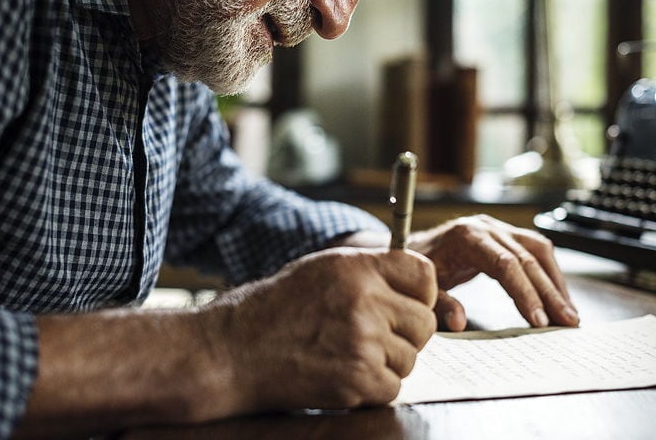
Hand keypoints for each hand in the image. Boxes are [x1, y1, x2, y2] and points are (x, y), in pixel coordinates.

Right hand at [201, 247, 436, 412]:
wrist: (231, 351)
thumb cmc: (275, 308)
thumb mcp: (322, 269)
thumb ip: (370, 272)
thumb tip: (421, 286)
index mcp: (357, 267)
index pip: (423, 274)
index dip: (419, 293)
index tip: (405, 304)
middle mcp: (364, 301)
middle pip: (424, 322)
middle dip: (405, 333)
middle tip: (372, 336)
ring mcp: (362, 342)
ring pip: (410, 357)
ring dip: (386, 362)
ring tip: (345, 353)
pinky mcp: (357, 380)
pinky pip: (392, 386)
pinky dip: (372, 388)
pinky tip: (340, 373)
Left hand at [409, 214, 579, 331]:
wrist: (409, 246)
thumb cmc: (416, 266)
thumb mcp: (423, 286)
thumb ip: (440, 303)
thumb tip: (459, 322)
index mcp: (466, 236)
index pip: (505, 264)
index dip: (524, 292)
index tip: (539, 320)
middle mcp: (485, 227)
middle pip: (527, 258)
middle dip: (549, 293)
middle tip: (567, 322)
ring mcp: (497, 228)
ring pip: (537, 250)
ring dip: (556, 283)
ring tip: (570, 314)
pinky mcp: (504, 234)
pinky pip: (534, 250)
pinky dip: (549, 273)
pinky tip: (558, 296)